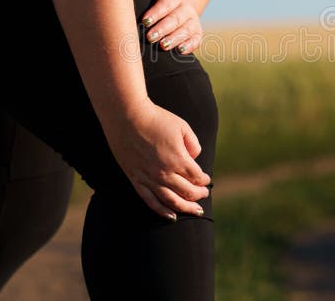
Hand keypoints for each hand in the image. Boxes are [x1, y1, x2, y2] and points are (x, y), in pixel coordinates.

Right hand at [103, 102, 210, 220]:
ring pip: (171, 201)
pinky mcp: (136, 179)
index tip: (206, 179)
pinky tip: (171, 217)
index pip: (197, 177)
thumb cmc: (157, 119)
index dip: (204, 180)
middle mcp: (165, 173)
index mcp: (178, 160)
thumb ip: (193, 144)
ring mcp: (149, 178)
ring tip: (195, 211)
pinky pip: (150, 201)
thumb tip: (194, 158)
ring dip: (185, 208)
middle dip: (198, 195)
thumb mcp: (182, 127)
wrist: (128, 117)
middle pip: (187, 192)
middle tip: (204, 195)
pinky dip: (162, 211)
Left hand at [140, 0, 202, 54]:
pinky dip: (189, 45)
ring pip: (186, 30)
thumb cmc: (154, 3)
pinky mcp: (197, 35)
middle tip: (150, 37)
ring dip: (174, 38)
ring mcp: (193, 22)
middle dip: (163, 28)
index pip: (167, 2)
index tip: (145, 21)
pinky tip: (180, 50)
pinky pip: (195, 40)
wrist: (171, 13)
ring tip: (162, 45)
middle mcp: (186, 9)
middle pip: (176, 18)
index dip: (156, 12)